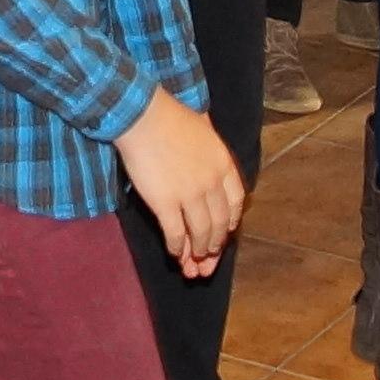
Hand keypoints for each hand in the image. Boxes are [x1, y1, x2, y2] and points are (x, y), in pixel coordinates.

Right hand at [116, 96, 246, 275]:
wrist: (143, 116)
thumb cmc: (169, 116)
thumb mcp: (204, 128)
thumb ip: (210, 144)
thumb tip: (210, 145)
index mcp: (223, 164)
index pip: (236, 201)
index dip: (231, 221)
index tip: (227, 232)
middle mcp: (212, 183)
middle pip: (219, 222)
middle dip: (215, 244)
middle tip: (209, 258)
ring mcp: (190, 195)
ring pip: (200, 233)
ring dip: (198, 251)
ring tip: (194, 263)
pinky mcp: (165, 203)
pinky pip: (175, 233)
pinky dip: (177, 247)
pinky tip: (175, 254)